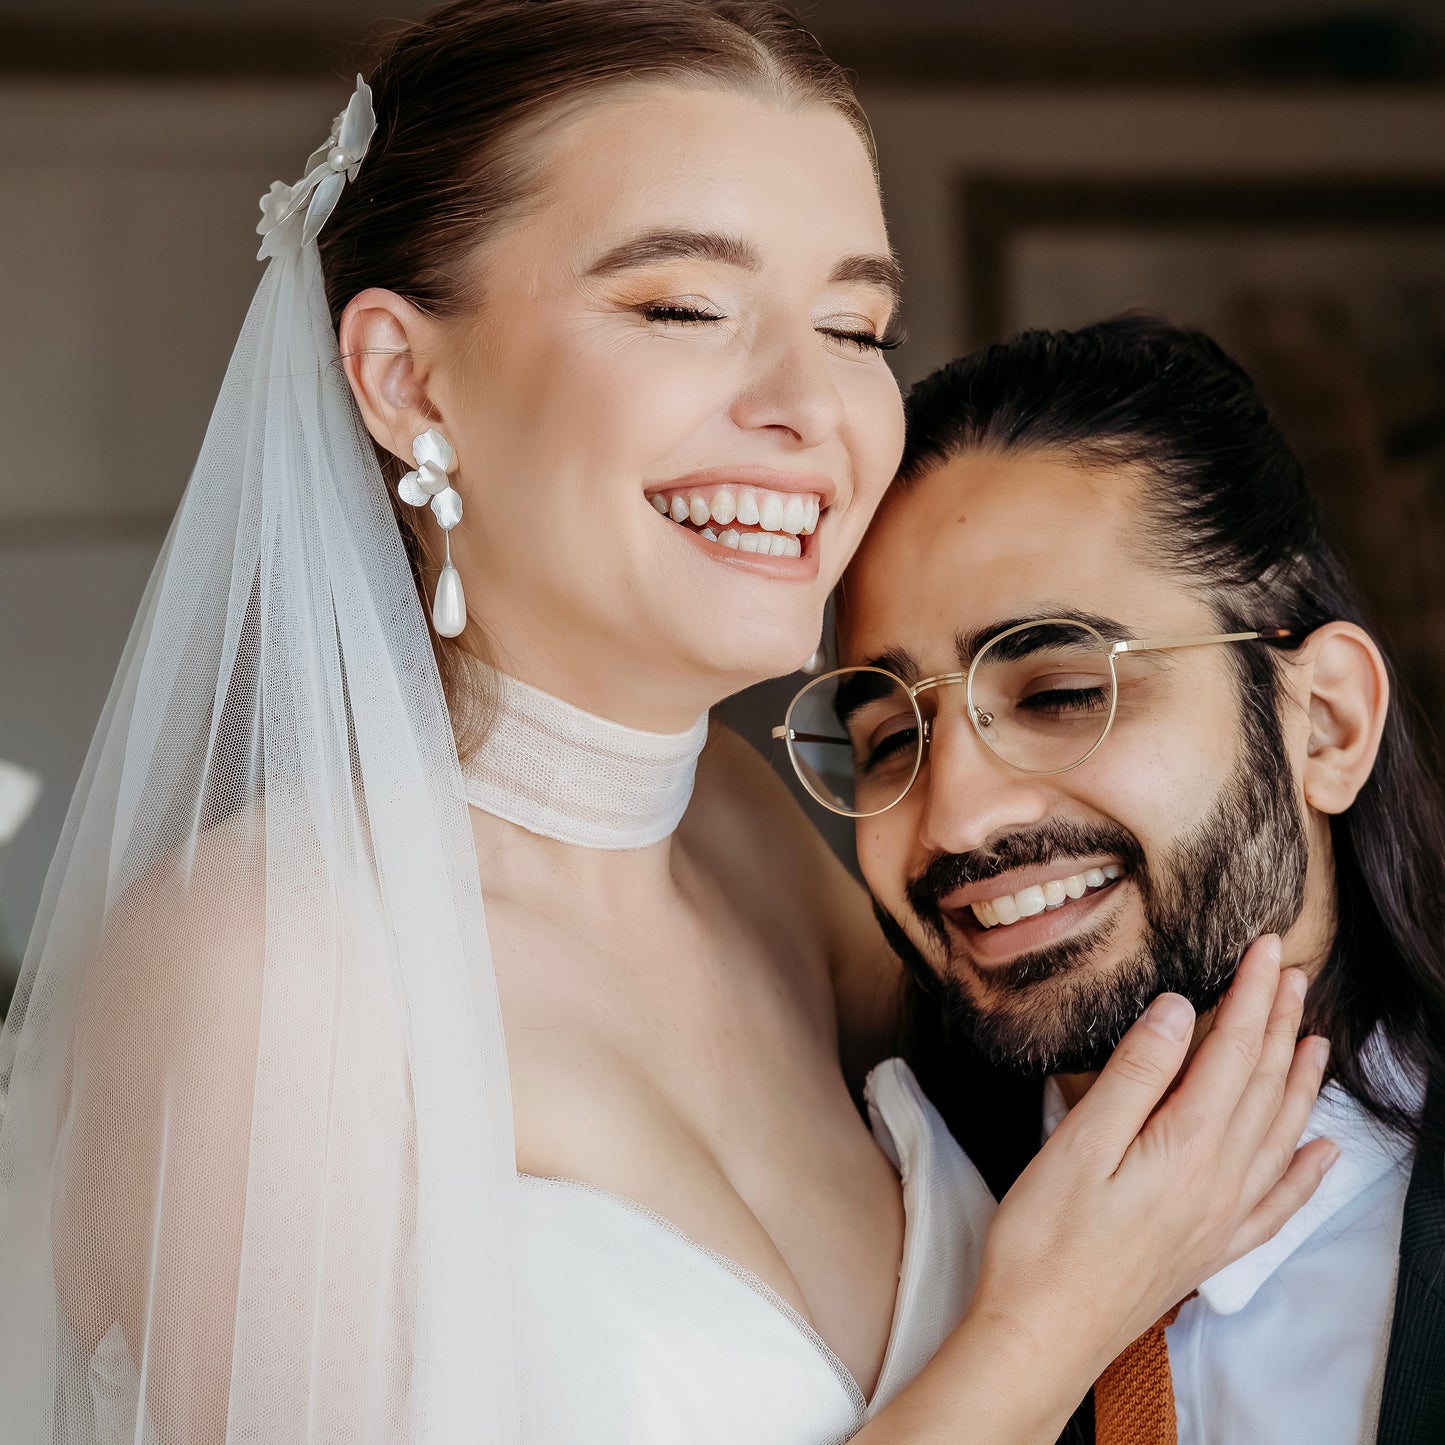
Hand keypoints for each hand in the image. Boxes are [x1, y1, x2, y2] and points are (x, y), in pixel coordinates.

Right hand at [970, 935, 1334, 1384]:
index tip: (1266, 948)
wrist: (1045, 1332)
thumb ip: (1135, 1073)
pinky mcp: (1213, 1247)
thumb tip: (1178, 1010)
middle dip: (1280, 1022)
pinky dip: (1307, 1170)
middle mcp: (1220, 1180)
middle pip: (1263, 1084)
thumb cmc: (1046, 1239)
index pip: (1233, 1051)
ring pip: (1279, 1133)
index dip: (1252, 995)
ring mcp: (1222, 1218)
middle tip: (1293, 972)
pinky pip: (1279, 1201)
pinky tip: (1321, 1151)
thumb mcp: (1078, 1143)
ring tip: (1315, 1037)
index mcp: (1186, 1146)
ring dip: (1299, 1080)